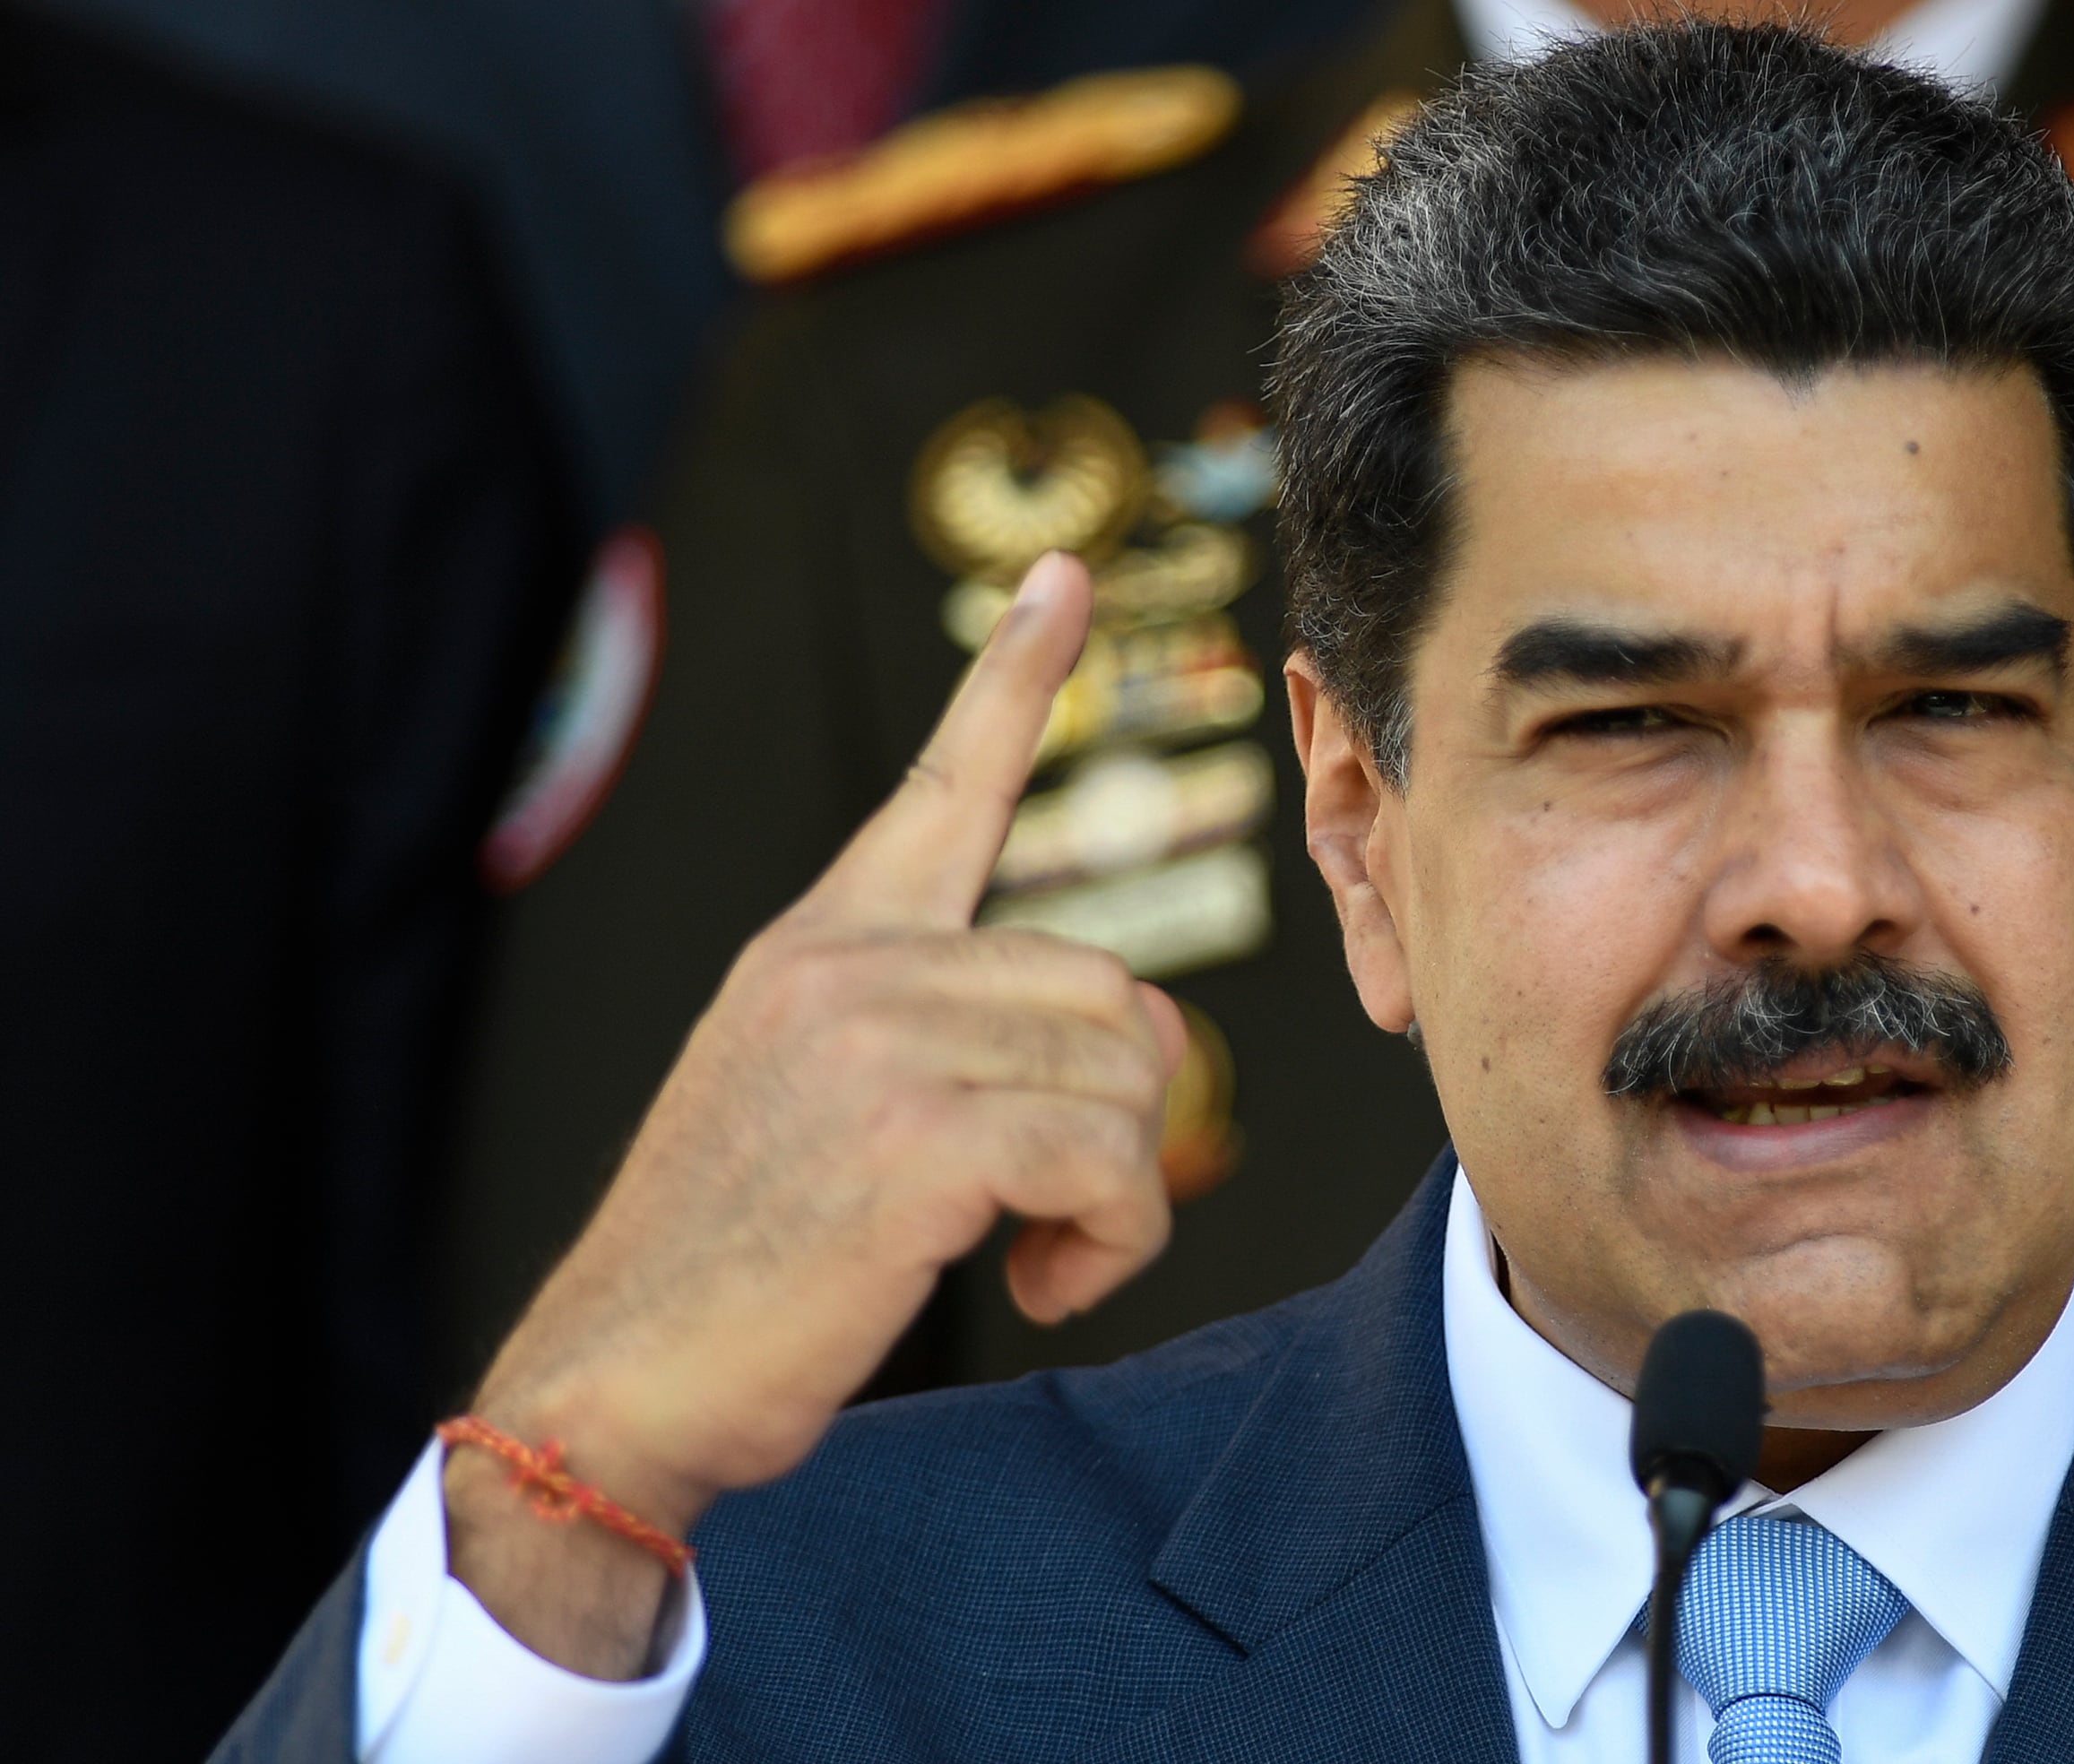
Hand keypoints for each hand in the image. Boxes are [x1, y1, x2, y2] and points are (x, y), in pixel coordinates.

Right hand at [443, 552, 1184, 1673]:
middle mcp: (848, 966)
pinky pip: (1113, 1160)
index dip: (1012, 682)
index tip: (1057, 577)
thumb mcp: (810, 1108)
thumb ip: (927, 1037)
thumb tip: (1110, 1045)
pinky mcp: (920, 1139)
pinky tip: (1041, 1282)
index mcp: (819, 946)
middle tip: (1047, 1211)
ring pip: (1129, 1080)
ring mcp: (879, 1043)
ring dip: (1115, 1194)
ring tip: (1028, 1252)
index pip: (938, 787)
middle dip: (1116, 1119)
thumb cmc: (734, 1271)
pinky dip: (1115, 1239)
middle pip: (1111, 992)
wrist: (616, 1384)